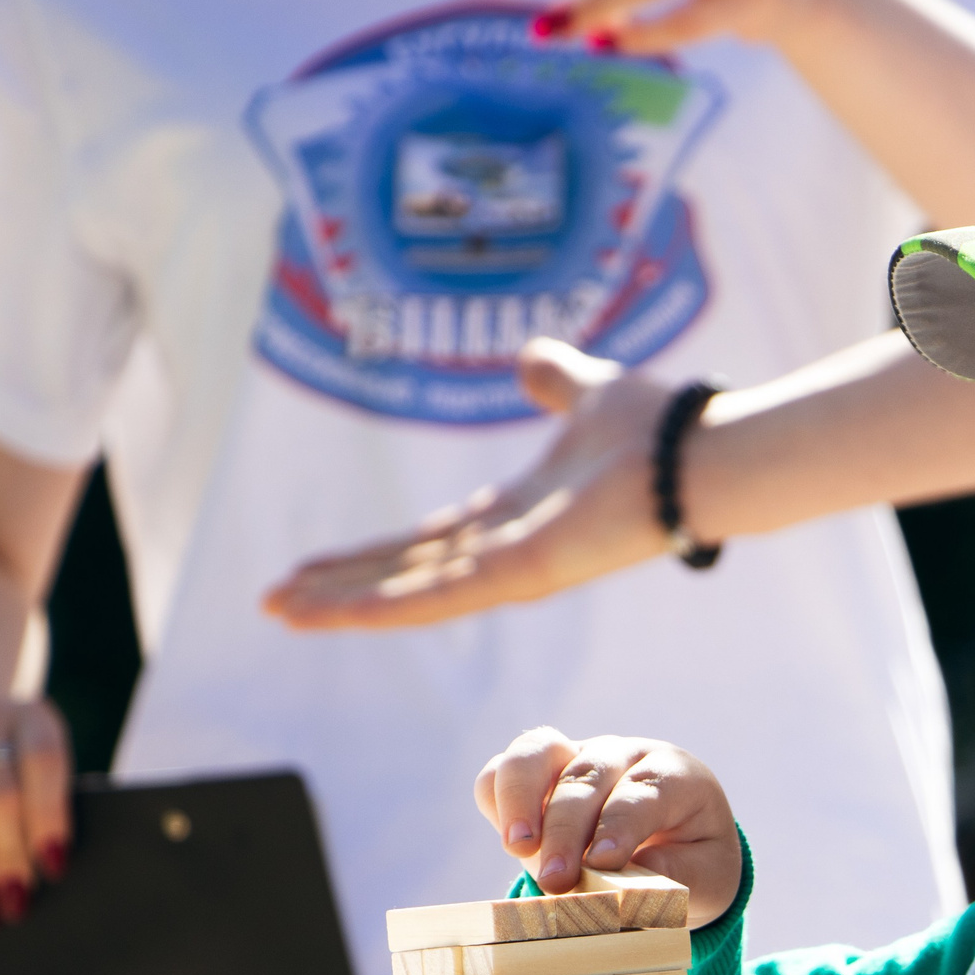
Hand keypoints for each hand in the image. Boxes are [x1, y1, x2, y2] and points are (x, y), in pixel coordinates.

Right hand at [262, 340, 674, 630]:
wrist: (700, 451)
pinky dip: (380, 606)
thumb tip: (529, 360)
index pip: (426, 543)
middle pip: (404, 575)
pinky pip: (437, 596)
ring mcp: (511, 569)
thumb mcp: (587, 392)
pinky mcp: (521, 574)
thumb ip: (555, 380)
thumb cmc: (659, 430)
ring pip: (408, 595)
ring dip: (342, 605)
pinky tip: (329, 614)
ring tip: (279, 610)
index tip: (316, 563)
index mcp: (515, 515)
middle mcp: (506, 551)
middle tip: (275, 601)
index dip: (369, 555)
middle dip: (339, 588)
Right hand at [476, 728, 741, 926]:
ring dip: (521, 798)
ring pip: (537, 751)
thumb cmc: (695, 856)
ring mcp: (578, 755)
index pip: (642, 791)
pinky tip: (510, 839)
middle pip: (586, 776)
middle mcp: (622, 755)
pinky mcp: (539, 772)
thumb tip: (633, 880)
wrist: (677, 840)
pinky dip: (498, 797)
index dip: (619, 825)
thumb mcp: (710, 873)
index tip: (602, 863)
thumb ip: (679, 873)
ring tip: (517, 846)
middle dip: (567, 829)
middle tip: (556, 880)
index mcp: (673, 774)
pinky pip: (504, 769)